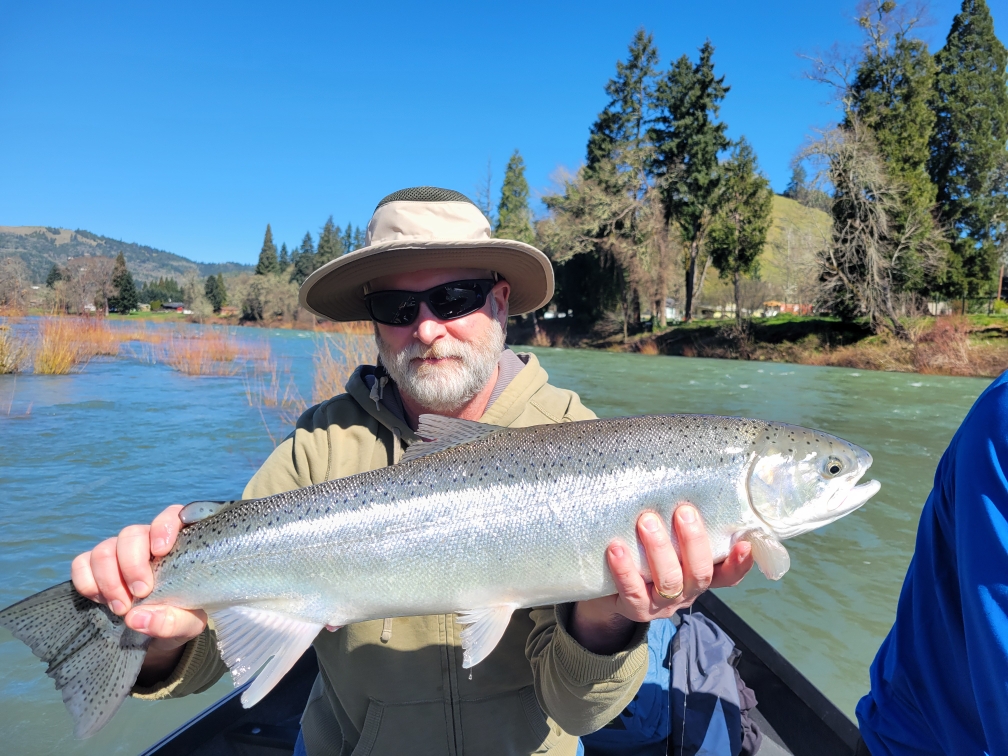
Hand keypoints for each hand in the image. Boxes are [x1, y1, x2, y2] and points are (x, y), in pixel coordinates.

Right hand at [70, 504, 207, 683]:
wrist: (161, 632)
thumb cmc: (182, 616)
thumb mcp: (189, 624)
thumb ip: (172, 622)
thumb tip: (137, 617)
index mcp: (179, 543)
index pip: (174, 515)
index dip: (164, 526)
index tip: (161, 551)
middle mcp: (147, 541)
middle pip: (131, 534)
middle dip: (132, 565)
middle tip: (140, 594)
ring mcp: (119, 552)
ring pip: (104, 549)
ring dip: (109, 580)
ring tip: (121, 608)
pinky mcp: (96, 566)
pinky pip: (81, 563)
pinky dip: (87, 582)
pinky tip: (101, 600)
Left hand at [570, 504, 753, 653]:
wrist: (609, 591)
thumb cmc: (642, 555)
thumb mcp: (666, 542)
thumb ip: (677, 524)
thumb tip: (681, 477)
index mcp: (699, 575)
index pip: (729, 575)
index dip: (739, 563)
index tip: (744, 543)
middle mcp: (687, 593)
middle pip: (700, 574)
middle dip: (694, 541)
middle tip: (683, 511)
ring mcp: (662, 605)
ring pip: (670, 582)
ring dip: (659, 550)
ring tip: (647, 521)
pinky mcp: (636, 610)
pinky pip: (633, 592)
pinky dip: (625, 570)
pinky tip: (616, 548)